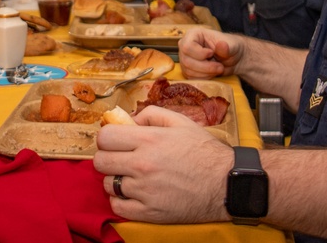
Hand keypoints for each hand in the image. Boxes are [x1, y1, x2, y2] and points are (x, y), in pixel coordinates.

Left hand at [93, 106, 231, 222]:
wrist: (226, 184)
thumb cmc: (204, 152)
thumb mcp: (180, 122)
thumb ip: (150, 114)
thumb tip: (128, 120)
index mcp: (149, 140)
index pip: (104, 137)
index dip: (107, 137)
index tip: (114, 141)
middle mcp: (143, 165)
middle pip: (100, 161)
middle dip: (107, 157)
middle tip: (119, 158)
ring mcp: (145, 191)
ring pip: (108, 185)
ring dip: (116, 179)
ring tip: (131, 177)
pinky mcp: (149, 212)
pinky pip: (118, 207)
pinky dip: (122, 201)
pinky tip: (134, 193)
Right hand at [179, 27, 242, 79]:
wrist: (232, 58)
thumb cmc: (231, 48)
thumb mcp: (232, 46)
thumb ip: (227, 47)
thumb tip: (222, 45)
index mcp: (193, 34)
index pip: (187, 47)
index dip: (200, 54)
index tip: (212, 53)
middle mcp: (185, 46)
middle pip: (187, 61)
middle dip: (206, 67)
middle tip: (220, 66)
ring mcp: (185, 58)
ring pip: (189, 71)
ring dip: (206, 73)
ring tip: (218, 68)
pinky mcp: (187, 70)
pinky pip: (191, 78)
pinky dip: (204, 78)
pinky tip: (213, 73)